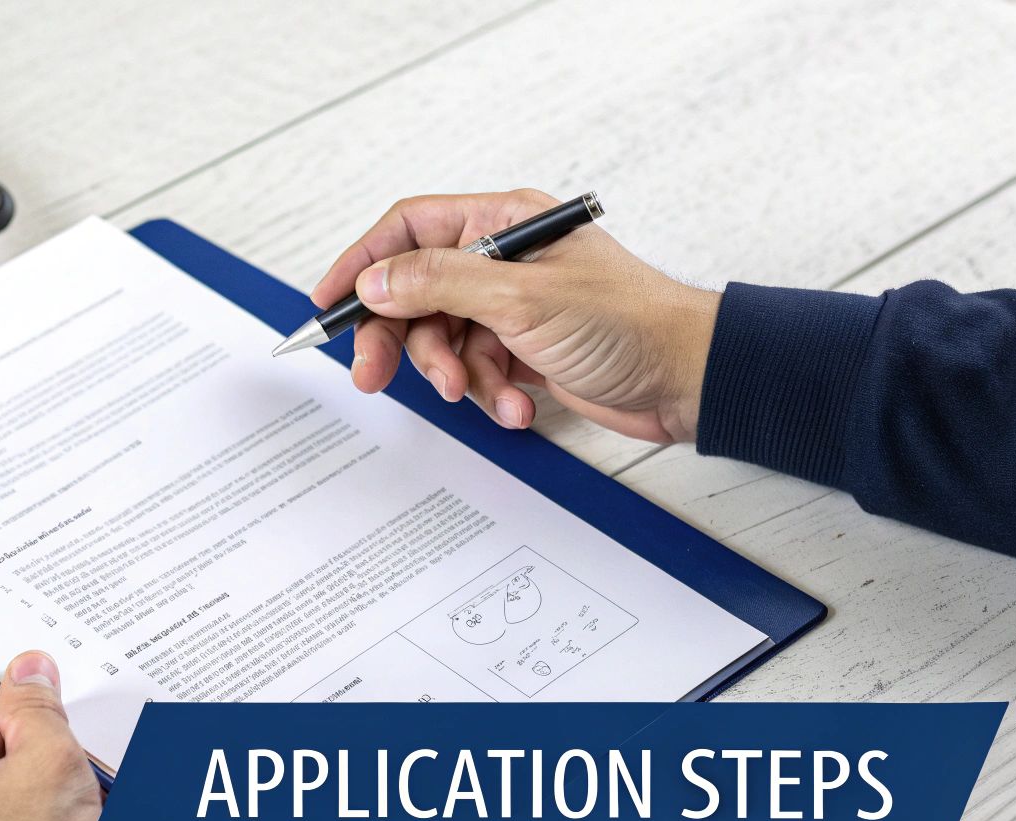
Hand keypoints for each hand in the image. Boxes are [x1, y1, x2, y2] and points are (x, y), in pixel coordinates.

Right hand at [311, 189, 720, 443]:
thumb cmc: (631, 323)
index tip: (327, 303)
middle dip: (397, 338)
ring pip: (441, 339)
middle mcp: (502, 260)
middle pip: (414, 293)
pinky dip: (488, 392)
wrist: (688, 379)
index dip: (362, 264)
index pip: (408, 230)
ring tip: (477, 390)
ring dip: (452, 373)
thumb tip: (377, 280)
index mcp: (501, 223)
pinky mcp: (524, 350)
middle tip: (373, 375)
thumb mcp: (521, 297)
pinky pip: (477, 370)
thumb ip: (439, 283)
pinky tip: (514, 403)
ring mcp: (512, 307)